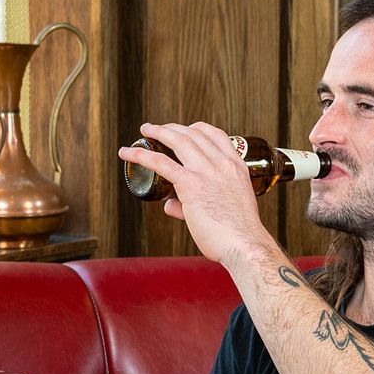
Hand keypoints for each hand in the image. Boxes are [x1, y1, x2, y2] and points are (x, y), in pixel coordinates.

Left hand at [117, 122, 276, 264]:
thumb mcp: (225, 209)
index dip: (197, 128)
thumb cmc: (237, 235)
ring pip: (178, 140)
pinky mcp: (191, 185)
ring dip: (158, 131)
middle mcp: (223, 164)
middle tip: (158, 129)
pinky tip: (127, 153)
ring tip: (145, 130)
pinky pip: (161, 162)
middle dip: (173, 127)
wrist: (245, 245)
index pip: (216, 135)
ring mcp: (207, 172)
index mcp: (236, 167)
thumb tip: (170, 205)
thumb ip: (194, 205)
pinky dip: (141, 154)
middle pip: (194, 133)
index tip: (185, 129)